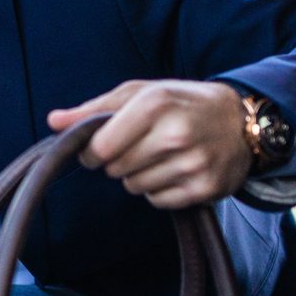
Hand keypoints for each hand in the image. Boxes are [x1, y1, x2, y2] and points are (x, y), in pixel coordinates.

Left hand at [47, 80, 250, 208]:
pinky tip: (175, 170)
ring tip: (161, 156)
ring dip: (139, 176)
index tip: (101, 147)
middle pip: (116, 169)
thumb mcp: (140, 93)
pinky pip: (158, 201)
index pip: (101, 148)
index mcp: (155, 104)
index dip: (93, 152)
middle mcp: (176, 134)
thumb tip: (53, 121)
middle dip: (118, 161)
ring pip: (135, 188)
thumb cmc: (181, 103)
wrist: (241, 121)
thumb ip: (94, 109)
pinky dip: (159, 190)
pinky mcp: (204, 189)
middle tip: (140, 146)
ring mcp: (193, 164)